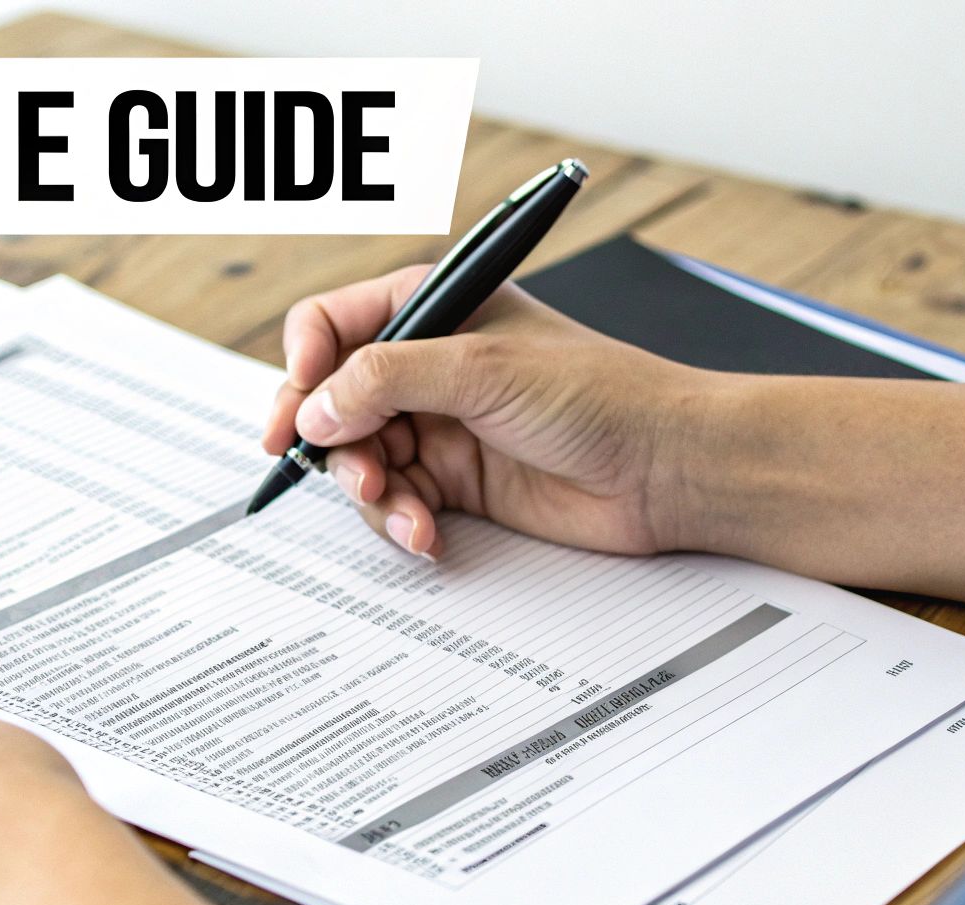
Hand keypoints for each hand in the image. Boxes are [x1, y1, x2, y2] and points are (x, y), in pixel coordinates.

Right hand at [264, 266, 713, 558]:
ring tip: (404, 511)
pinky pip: (397, 501)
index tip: (298, 415)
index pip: (331, 325)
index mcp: (432, 307)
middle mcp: (428, 364)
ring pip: (360, 459)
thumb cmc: (599, 394)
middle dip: (334, 443)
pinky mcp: (456, 481)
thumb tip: (313, 410)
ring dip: (371, 492)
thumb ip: (384, 380)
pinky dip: (401, 521)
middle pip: (334, 402)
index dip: (303, 367)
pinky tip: (426, 536)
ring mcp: (439, 424)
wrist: (666, 468)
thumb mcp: (480, 370)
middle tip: (350, 471)